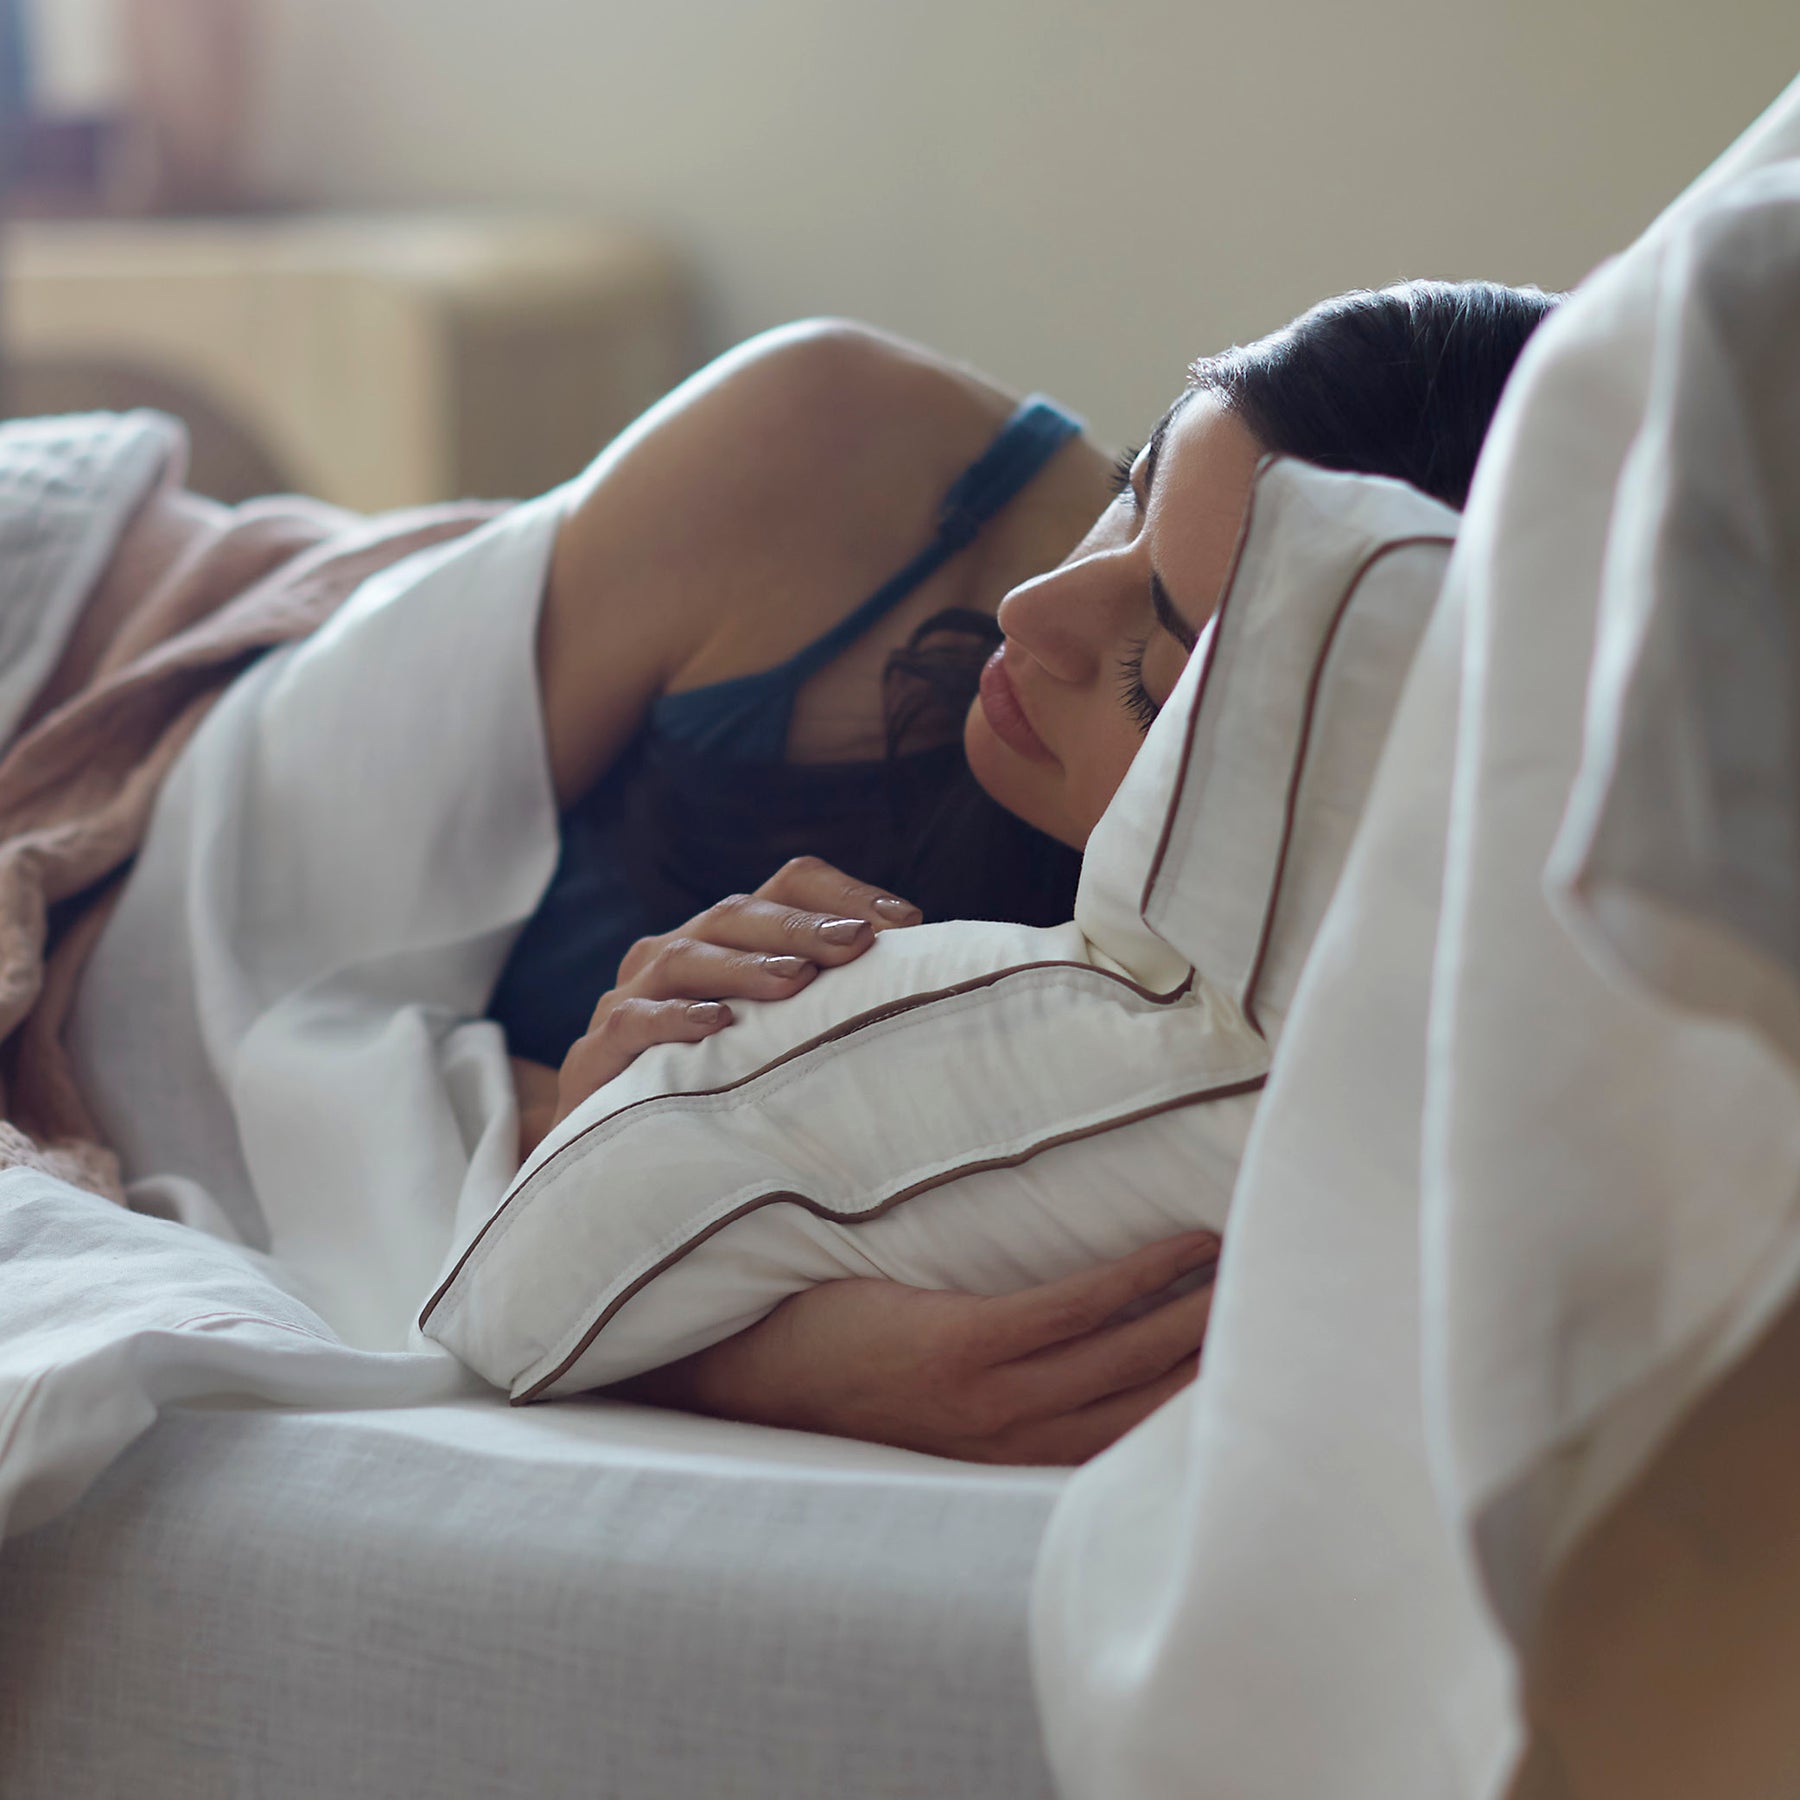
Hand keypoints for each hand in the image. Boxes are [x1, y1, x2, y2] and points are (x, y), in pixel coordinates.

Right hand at [542, 855, 921, 1147]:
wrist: (610, 1170)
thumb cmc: (717, 1099)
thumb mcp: (780, 1044)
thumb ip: (832, 1007)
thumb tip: (931, 989)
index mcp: (726, 941)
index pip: (786, 885)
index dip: (844, 893)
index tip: (907, 923)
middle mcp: (674, 955)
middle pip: (735, 913)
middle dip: (801, 925)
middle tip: (859, 943)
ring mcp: (628, 1000)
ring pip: (683, 956)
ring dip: (744, 965)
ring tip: (796, 980)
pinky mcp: (596, 1055)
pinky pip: (633, 1021)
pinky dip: (673, 1018)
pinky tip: (715, 1025)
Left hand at [615, 1229, 1222, 1464]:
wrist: (750, 1380)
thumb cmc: (842, 1382)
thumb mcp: (937, 1416)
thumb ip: (1010, 1400)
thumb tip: (1076, 1357)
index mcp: (1010, 1463)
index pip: (1130, 1445)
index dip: (1202, 1412)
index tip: (1267, 1376)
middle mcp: (1014, 1445)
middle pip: (1150, 1408)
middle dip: (1227, 1363)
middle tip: (1297, 1315)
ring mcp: (993, 1398)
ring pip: (1128, 1357)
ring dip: (1203, 1312)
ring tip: (1261, 1270)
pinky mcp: (964, 1348)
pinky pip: (1076, 1307)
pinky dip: (1140, 1277)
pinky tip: (1184, 1243)